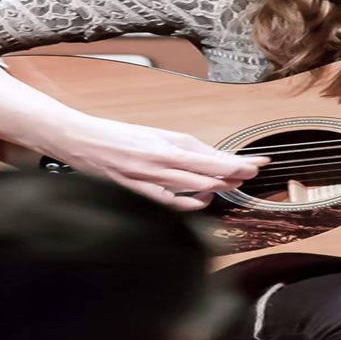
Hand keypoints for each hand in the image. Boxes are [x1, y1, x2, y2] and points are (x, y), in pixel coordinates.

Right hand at [38, 114, 267, 211]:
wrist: (82, 141)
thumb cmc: (120, 136)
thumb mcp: (157, 134)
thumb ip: (186, 147)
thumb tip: (215, 157)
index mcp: (167, 146)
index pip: (213, 157)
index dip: (238, 163)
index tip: (258, 163)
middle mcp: (160, 164)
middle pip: (208, 176)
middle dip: (233, 176)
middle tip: (250, 174)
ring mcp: (149, 182)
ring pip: (193, 191)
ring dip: (217, 189)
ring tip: (229, 185)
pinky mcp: (138, 195)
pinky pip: (170, 205)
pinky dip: (190, 204)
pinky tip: (201, 199)